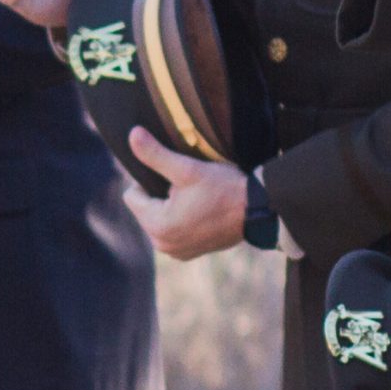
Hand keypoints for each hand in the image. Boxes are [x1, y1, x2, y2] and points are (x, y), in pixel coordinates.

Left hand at [121, 130, 249, 260]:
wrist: (258, 211)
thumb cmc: (224, 189)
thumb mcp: (188, 169)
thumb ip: (156, 154)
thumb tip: (132, 135)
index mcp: (157, 225)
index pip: (132, 195)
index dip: (150, 180)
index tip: (175, 177)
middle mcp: (162, 245)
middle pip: (145, 209)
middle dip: (161, 195)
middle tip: (189, 188)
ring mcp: (176, 252)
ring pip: (159, 219)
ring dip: (171, 207)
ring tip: (197, 199)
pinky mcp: (189, 253)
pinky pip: (173, 231)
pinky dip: (182, 220)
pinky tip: (203, 212)